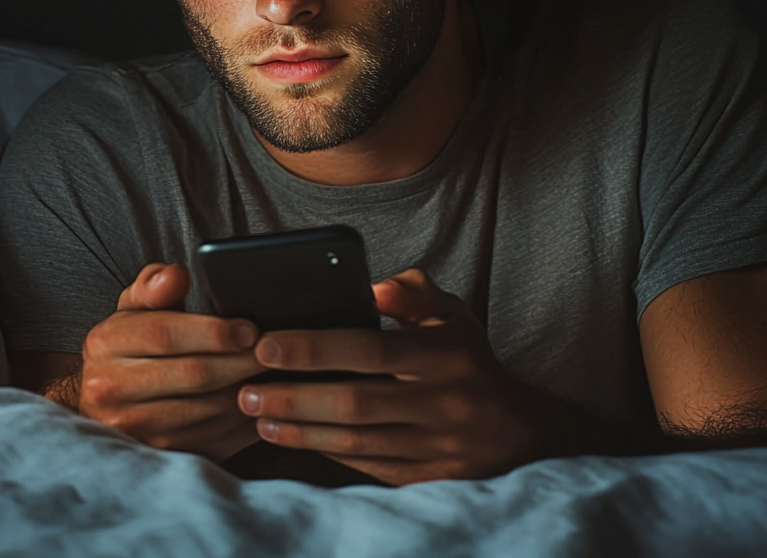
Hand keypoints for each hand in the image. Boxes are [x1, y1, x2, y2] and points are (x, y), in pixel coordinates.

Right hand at [78, 263, 262, 461]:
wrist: (99, 400)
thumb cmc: (127, 346)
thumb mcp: (132, 306)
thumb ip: (154, 285)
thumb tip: (176, 275)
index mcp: (106, 345)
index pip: (165, 334)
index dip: (213, 331)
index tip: (249, 328)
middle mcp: (112, 390)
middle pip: (193, 374)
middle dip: (241, 360)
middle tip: (273, 350)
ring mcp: (134, 430)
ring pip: (208, 410)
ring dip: (248, 390)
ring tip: (272, 373)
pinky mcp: (159, 455)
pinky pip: (213, 440)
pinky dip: (244, 421)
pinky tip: (261, 402)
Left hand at [236, 269, 556, 483]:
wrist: (519, 430)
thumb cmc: (469, 358)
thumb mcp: (452, 313)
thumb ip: (412, 291)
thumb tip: (371, 287)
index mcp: (443, 354)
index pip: (369, 349)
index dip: (315, 348)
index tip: (267, 345)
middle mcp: (441, 403)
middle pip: (355, 402)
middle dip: (294, 397)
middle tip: (246, 390)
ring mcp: (435, 446)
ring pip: (356, 441)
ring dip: (301, 431)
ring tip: (257, 417)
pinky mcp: (428, 478)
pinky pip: (368, 467)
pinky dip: (327, 453)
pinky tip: (292, 439)